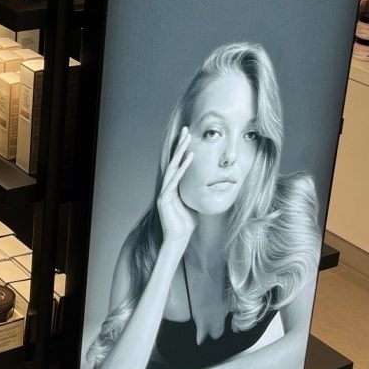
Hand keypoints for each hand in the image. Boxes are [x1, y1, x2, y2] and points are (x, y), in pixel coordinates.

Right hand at [157, 127, 196, 248]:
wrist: (177, 239)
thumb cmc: (186, 223)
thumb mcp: (193, 203)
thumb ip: (194, 192)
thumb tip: (205, 185)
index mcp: (172, 186)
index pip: (177, 164)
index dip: (181, 150)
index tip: (187, 136)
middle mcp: (166, 186)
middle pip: (173, 161)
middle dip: (179, 145)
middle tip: (186, 129)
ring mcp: (164, 192)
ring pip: (172, 167)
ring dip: (180, 152)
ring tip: (187, 139)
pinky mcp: (164, 199)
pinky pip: (174, 180)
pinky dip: (182, 168)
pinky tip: (189, 158)